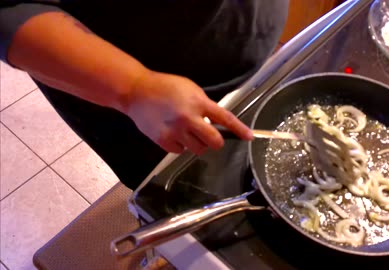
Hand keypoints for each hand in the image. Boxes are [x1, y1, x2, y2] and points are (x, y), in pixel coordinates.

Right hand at [125, 71, 252, 154]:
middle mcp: (189, 119)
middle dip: (215, 141)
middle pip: (213, 142)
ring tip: (186, 131)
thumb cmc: (166, 87)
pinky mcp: (164, 141)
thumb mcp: (190, 90)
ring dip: (197, 143)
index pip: (225, 118)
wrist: (137, 92)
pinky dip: (180, 146)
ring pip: (198, 149)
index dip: (239, 129)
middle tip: (209, 136)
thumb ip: (204, 105)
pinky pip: (181, 151)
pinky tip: (173, 134)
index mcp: (198, 103)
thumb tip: (215, 122)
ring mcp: (176, 131)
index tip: (249, 137)